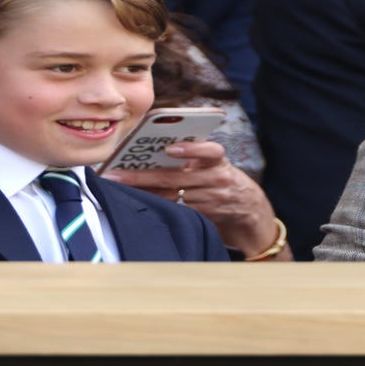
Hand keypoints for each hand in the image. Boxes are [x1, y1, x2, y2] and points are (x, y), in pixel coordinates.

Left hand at [103, 141, 290, 259]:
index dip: (192, 149)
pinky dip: (158, 205)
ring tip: (119, 187)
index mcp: (219, 161)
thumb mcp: (215, 163)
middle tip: (115, 174)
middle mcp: (217, 180)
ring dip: (144, 193)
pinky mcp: (204, 217)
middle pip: (176, 179)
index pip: (211, 151)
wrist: (248, 209)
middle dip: (142, 176)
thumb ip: (194, 155)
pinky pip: (176, 210)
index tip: (170, 149)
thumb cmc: (222, 178)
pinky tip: (140, 202)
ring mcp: (211, 201)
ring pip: (171, 197)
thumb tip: (155, 150)